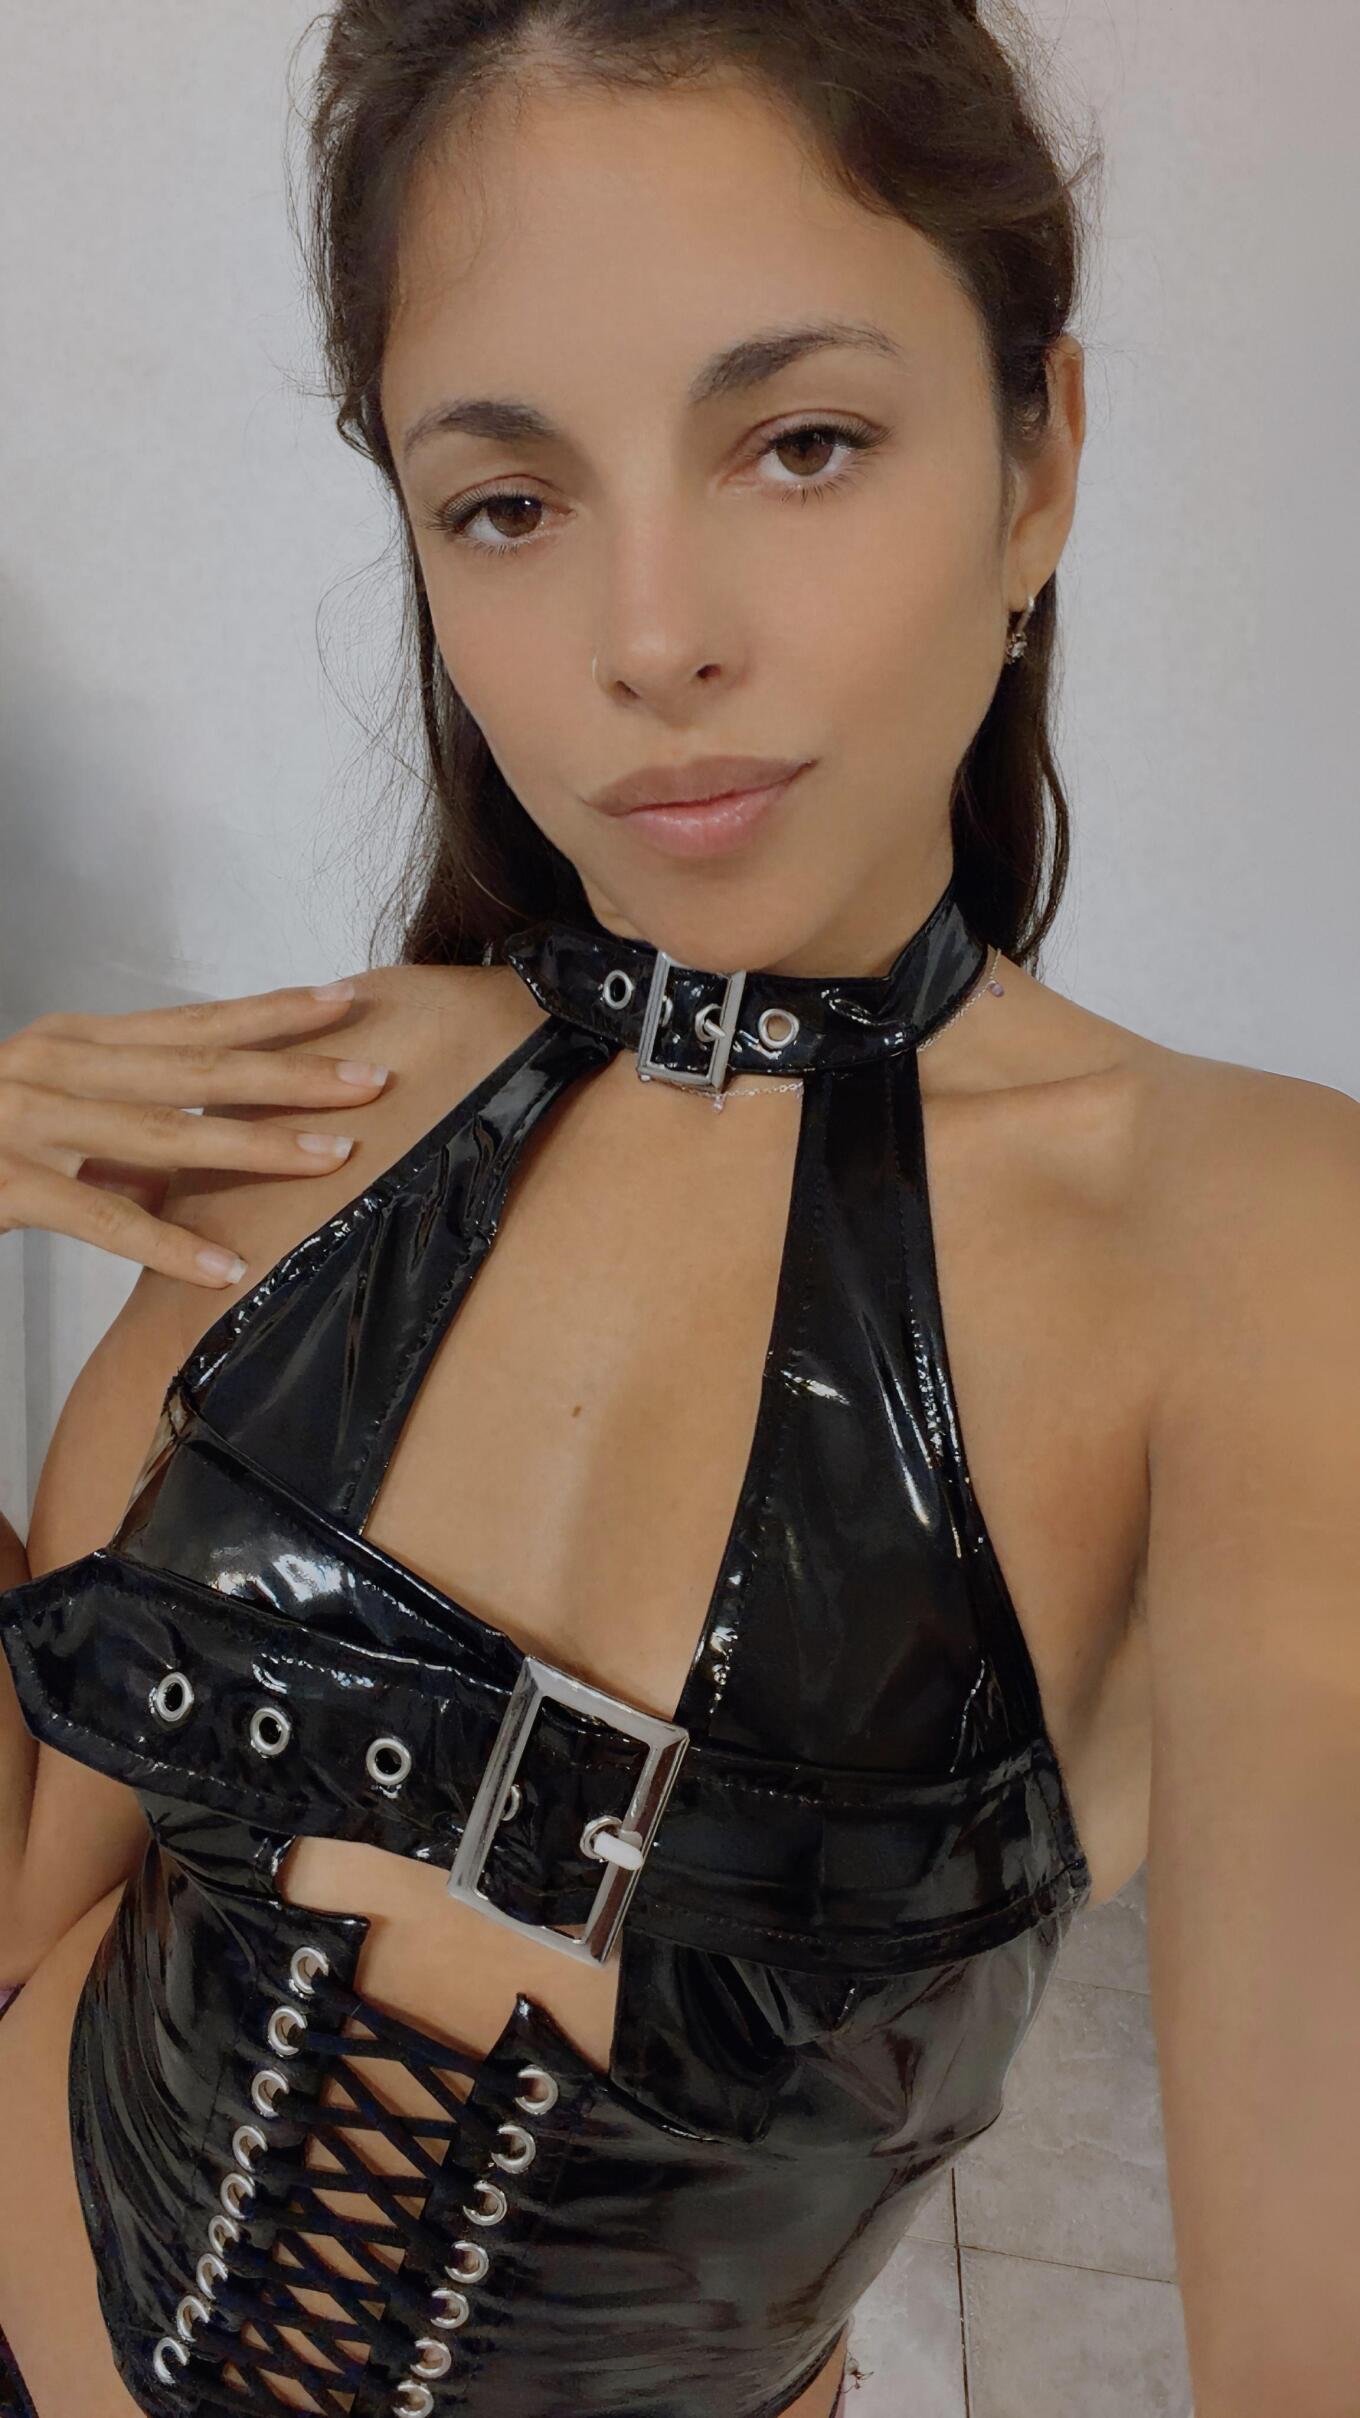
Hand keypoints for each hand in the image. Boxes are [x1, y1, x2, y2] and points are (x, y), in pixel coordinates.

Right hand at [0, 981, 389, 1285]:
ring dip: (254, 1146)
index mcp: (70, 1041)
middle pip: (194, 1066)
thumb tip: (209, 1153)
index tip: (346, 1001)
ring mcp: (21, 1120)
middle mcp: (50, 1064)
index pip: (190, 1022)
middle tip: (373, 1077)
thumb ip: (123, 1126)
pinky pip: (96, 1218)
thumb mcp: (48, 1118)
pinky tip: (223, 1266)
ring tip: (332, 1156)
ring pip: (161, 1132)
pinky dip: (165, 1242)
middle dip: (290, 1072)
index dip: (270, 1011)